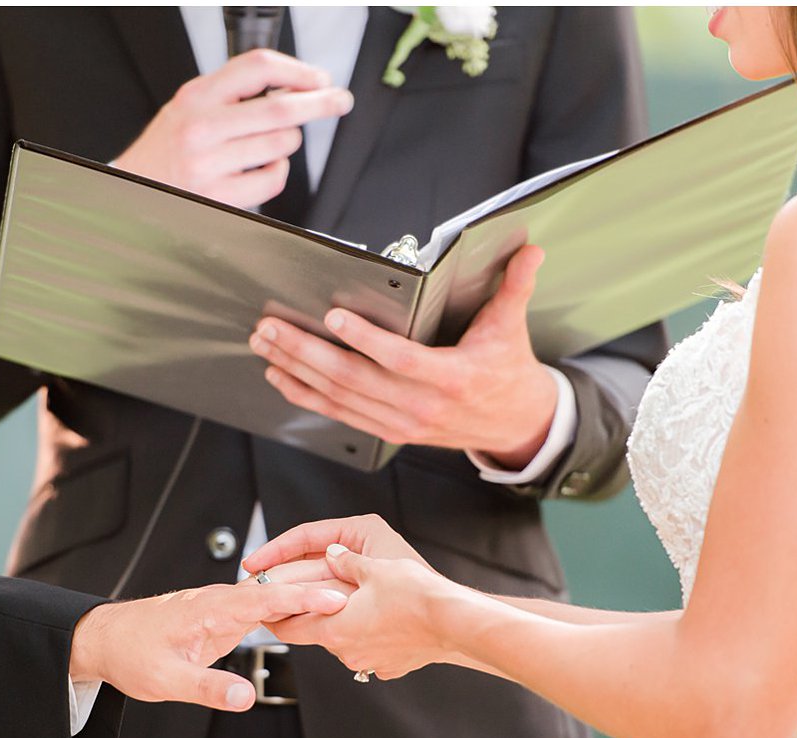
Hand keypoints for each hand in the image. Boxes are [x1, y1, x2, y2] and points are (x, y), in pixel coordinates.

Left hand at [69, 581, 347, 710]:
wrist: (103, 639)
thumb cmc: (130, 655)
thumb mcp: (165, 681)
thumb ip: (207, 689)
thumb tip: (246, 698)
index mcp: (210, 609)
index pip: (266, 598)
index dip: (303, 599)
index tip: (337, 598)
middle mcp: (219, 601)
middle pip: (277, 591)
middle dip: (316, 590)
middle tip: (359, 595)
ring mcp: (220, 606)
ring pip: (270, 597)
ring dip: (305, 597)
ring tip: (345, 602)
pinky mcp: (219, 616)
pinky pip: (259, 607)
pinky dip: (286, 607)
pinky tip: (306, 614)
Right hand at [113, 49, 353, 207]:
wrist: (132, 190)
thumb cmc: (164, 152)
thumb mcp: (187, 107)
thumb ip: (229, 94)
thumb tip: (289, 87)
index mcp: (196, 96)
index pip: (256, 67)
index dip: (297, 71)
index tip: (318, 79)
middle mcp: (202, 127)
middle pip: (279, 107)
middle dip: (320, 103)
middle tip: (338, 101)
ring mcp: (211, 163)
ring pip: (281, 144)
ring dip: (289, 143)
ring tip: (274, 144)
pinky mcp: (221, 195)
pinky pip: (273, 179)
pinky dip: (277, 172)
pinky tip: (263, 168)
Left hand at [242, 514, 439, 656]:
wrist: (455, 623)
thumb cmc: (416, 597)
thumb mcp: (374, 567)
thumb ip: (345, 561)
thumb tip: (331, 553)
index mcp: (333, 627)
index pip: (287, 628)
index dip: (274, 617)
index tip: (267, 610)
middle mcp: (346, 650)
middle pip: (315, 634)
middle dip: (311, 615)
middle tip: (312, 598)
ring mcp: (367, 661)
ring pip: (343, 642)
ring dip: (343, 625)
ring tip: (355, 603)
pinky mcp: (388, 666)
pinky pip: (369, 650)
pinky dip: (369, 636)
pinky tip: (382, 620)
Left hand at [249, 245, 557, 467]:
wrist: (514, 423)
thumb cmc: (507, 368)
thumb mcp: (513, 327)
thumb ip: (516, 286)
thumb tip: (531, 247)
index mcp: (453, 379)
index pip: (402, 360)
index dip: (366, 341)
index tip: (334, 317)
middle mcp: (421, 407)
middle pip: (354, 380)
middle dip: (306, 352)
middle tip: (271, 327)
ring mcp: (401, 424)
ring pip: (339, 398)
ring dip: (296, 370)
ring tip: (265, 344)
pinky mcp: (388, 432)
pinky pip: (339, 414)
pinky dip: (305, 396)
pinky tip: (279, 376)